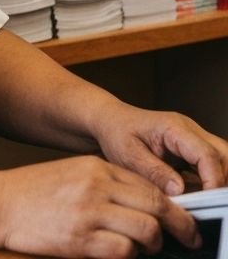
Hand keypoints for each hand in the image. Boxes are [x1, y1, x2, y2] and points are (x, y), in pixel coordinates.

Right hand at [0, 155, 200, 258]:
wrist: (0, 203)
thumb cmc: (34, 191)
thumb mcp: (72, 173)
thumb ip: (106, 183)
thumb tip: (145, 202)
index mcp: (95, 167)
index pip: (150, 185)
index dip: (174, 205)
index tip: (184, 219)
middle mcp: (95, 186)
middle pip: (157, 206)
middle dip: (181, 226)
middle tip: (189, 238)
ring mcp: (89, 212)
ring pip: (147, 230)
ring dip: (154, 244)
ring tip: (148, 248)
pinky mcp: (81, 240)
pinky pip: (124, 251)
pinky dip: (130, 255)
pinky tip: (121, 252)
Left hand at [94, 103, 227, 195]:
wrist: (109, 120)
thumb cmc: (116, 132)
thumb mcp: (127, 154)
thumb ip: (154, 172)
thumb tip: (179, 191)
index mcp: (174, 128)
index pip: (207, 154)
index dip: (213, 181)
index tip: (208, 203)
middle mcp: (190, 131)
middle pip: (224, 156)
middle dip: (222, 182)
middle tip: (211, 205)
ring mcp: (194, 140)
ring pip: (223, 161)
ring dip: (217, 183)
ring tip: (203, 202)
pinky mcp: (192, 151)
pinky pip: (212, 167)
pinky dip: (209, 183)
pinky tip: (196, 197)